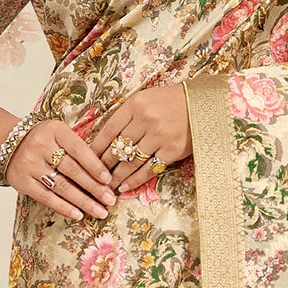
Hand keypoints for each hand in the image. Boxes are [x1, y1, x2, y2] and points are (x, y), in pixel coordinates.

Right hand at [4, 117, 118, 219]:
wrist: (6, 142)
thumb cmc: (42, 139)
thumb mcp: (58, 133)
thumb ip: (77, 148)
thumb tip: (104, 174)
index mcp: (54, 131)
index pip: (78, 150)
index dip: (95, 166)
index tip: (108, 180)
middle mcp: (40, 146)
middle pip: (72, 170)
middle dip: (94, 187)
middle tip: (110, 200)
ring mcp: (30, 165)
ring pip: (61, 186)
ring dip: (83, 201)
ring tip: (100, 211)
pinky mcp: (23, 182)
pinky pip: (47, 198)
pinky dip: (64, 207)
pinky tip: (78, 214)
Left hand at [87, 79, 192, 193]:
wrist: (202, 104)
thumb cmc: (170, 102)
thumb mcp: (145, 99)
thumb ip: (127, 116)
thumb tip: (106, 140)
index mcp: (135, 105)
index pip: (108, 130)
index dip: (95, 148)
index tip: (85, 160)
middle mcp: (145, 120)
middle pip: (117, 148)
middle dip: (102, 166)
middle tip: (92, 178)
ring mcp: (159, 136)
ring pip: (130, 162)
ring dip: (116, 177)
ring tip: (106, 187)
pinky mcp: (172, 150)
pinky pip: (148, 169)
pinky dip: (134, 180)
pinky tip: (125, 187)